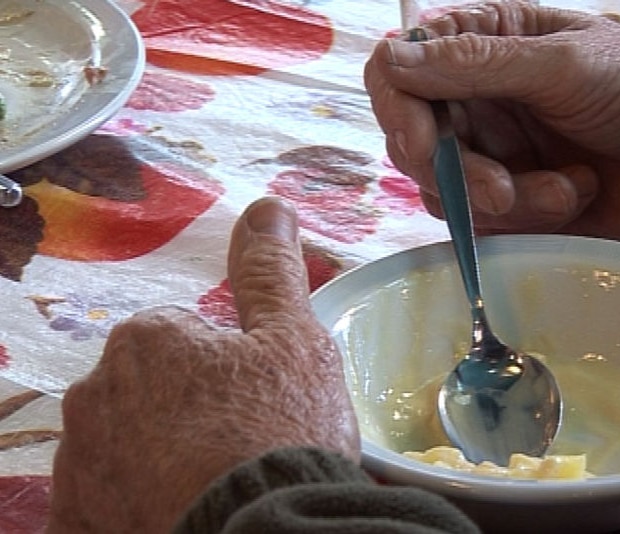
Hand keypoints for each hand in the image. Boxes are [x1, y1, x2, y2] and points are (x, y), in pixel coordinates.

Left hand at [46, 198, 358, 532]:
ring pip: (127, 447)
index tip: (257, 405)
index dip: (229, 371)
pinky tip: (178, 515)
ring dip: (160, 461)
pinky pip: (105, 503)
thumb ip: (271, 273)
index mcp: (147, 339)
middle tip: (240, 447)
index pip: (186, 340)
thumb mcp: (293, 341)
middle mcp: (95, 394)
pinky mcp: (73, 525)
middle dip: (188, 411)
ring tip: (215, 487)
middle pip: (152, 393)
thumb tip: (268, 207)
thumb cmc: (279, 430)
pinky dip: (132, 508)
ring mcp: (77, 466)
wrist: (258, 533)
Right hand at [364, 2, 619, 240]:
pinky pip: (486, 224)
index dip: (397, 109)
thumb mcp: (561, 64)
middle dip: (459, 174)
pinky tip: (576, 194)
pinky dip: (530, 217)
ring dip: (504, 201)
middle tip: (503, 190)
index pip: (399, 73)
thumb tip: (389, 58)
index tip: (425, 145)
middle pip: (414, 144)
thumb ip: (473, 64)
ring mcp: (493, 155)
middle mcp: (476, 102)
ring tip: (566, 188)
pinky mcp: (515, 201)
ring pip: (447, 193)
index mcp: (481, 48)